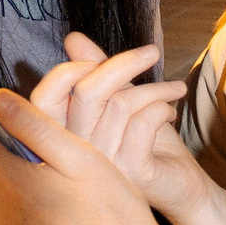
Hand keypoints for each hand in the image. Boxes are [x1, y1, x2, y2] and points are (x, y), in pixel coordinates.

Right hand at [29, 32, 211, 224]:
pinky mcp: (132, 173)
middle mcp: (75, 156)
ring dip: (155, 88)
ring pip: (121, 103)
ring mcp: (102, 168)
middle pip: (85, 93)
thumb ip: (97, 71)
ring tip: (173, 90)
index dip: (67, 71)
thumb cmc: (148, 142)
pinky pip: (143, 122)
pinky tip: (170, 113)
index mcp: (64, 136)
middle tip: (151, 54)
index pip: (44, 99)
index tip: (100, 59)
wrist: (182, 186)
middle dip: (123, 64)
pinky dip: (162, 107)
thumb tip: (72, 38)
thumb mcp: (121, 99)